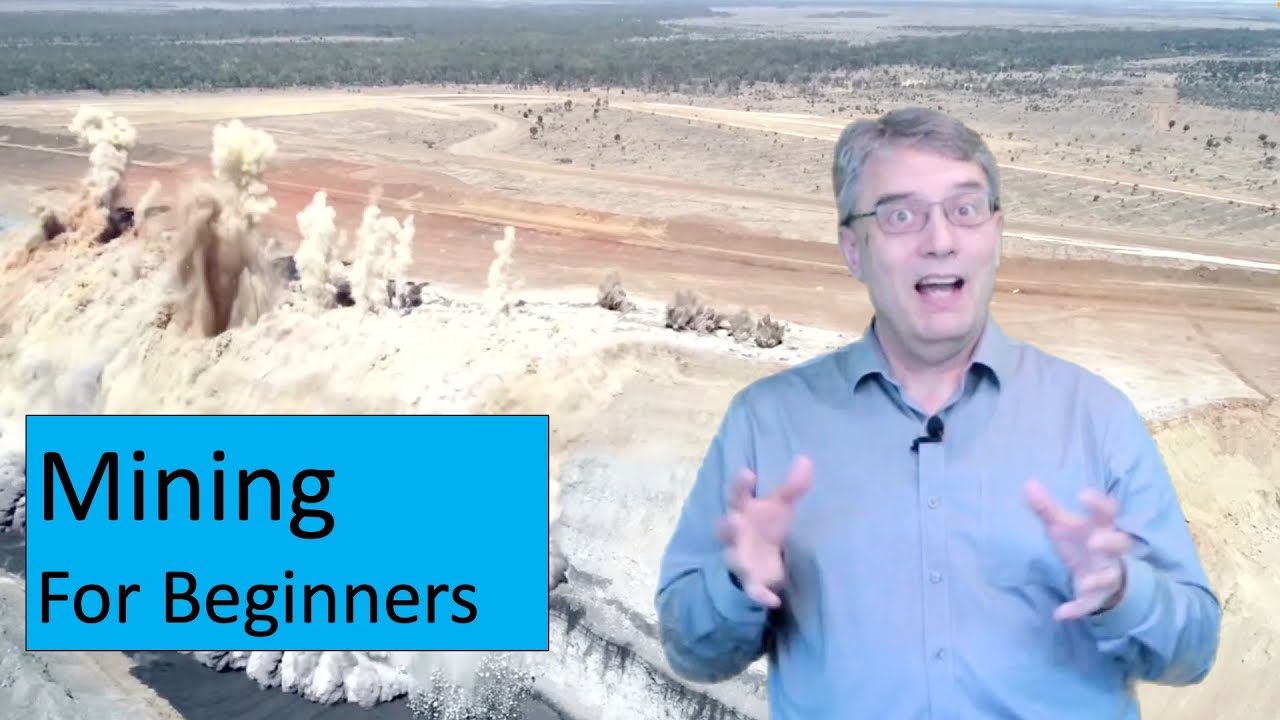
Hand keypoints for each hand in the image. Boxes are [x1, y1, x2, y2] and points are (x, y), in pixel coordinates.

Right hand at [715, 456, 812, 607]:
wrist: (756, 559)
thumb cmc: (766, 525)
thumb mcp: (779, 506)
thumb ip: (791, 487)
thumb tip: (805, 459)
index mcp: (742, 512)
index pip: (737, 496)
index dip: (740, 485)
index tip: (747, 473)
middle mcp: (736, 535)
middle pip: (725, 528)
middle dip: (728, 525)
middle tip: (735, 520)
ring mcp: (740, 558)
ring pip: (732, 559)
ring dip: (736, 559)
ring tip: (742, 560)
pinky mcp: (751, 582)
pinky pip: (752, 590)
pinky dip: (760, 595)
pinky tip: (773, 600)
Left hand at [1025, 480, 1132, 620]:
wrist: (1098, 575)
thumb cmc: (1080, 543)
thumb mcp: (1062, 525)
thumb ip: (1046, 508)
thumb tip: (1028, 484)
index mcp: (1101, 528)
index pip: (1107, 512)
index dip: (1098, 503)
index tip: (1083, 495)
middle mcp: (1108, 551)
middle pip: (1120, 544)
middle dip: (1110, 543)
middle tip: (1095, 541)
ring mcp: (1105, 574)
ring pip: (1109, 577)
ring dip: (1098, 579)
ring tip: (1085, 581)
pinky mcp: (1096, 597)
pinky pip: (1090, 604)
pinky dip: (1077, 609)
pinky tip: (1060, 614)